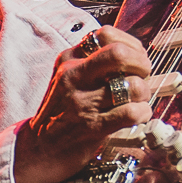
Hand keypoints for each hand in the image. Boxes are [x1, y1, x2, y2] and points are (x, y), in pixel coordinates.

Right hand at [13, 26, 153, 182]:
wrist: (37, 148)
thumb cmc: (59, 113)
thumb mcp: (67, 78)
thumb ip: (93, 63)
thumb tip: (132, 55)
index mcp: (69, 60)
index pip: (105, 34)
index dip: (129, 44)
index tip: (135, 57)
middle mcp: (74, 77)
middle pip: (119, 54)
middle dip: (141, 63)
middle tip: (142, 75)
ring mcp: (82, 102)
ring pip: (131, 85)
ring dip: (144, 93)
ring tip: (138, 100)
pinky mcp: (92, 126)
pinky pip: (130, 112)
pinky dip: (142, 113)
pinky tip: (137, 115)